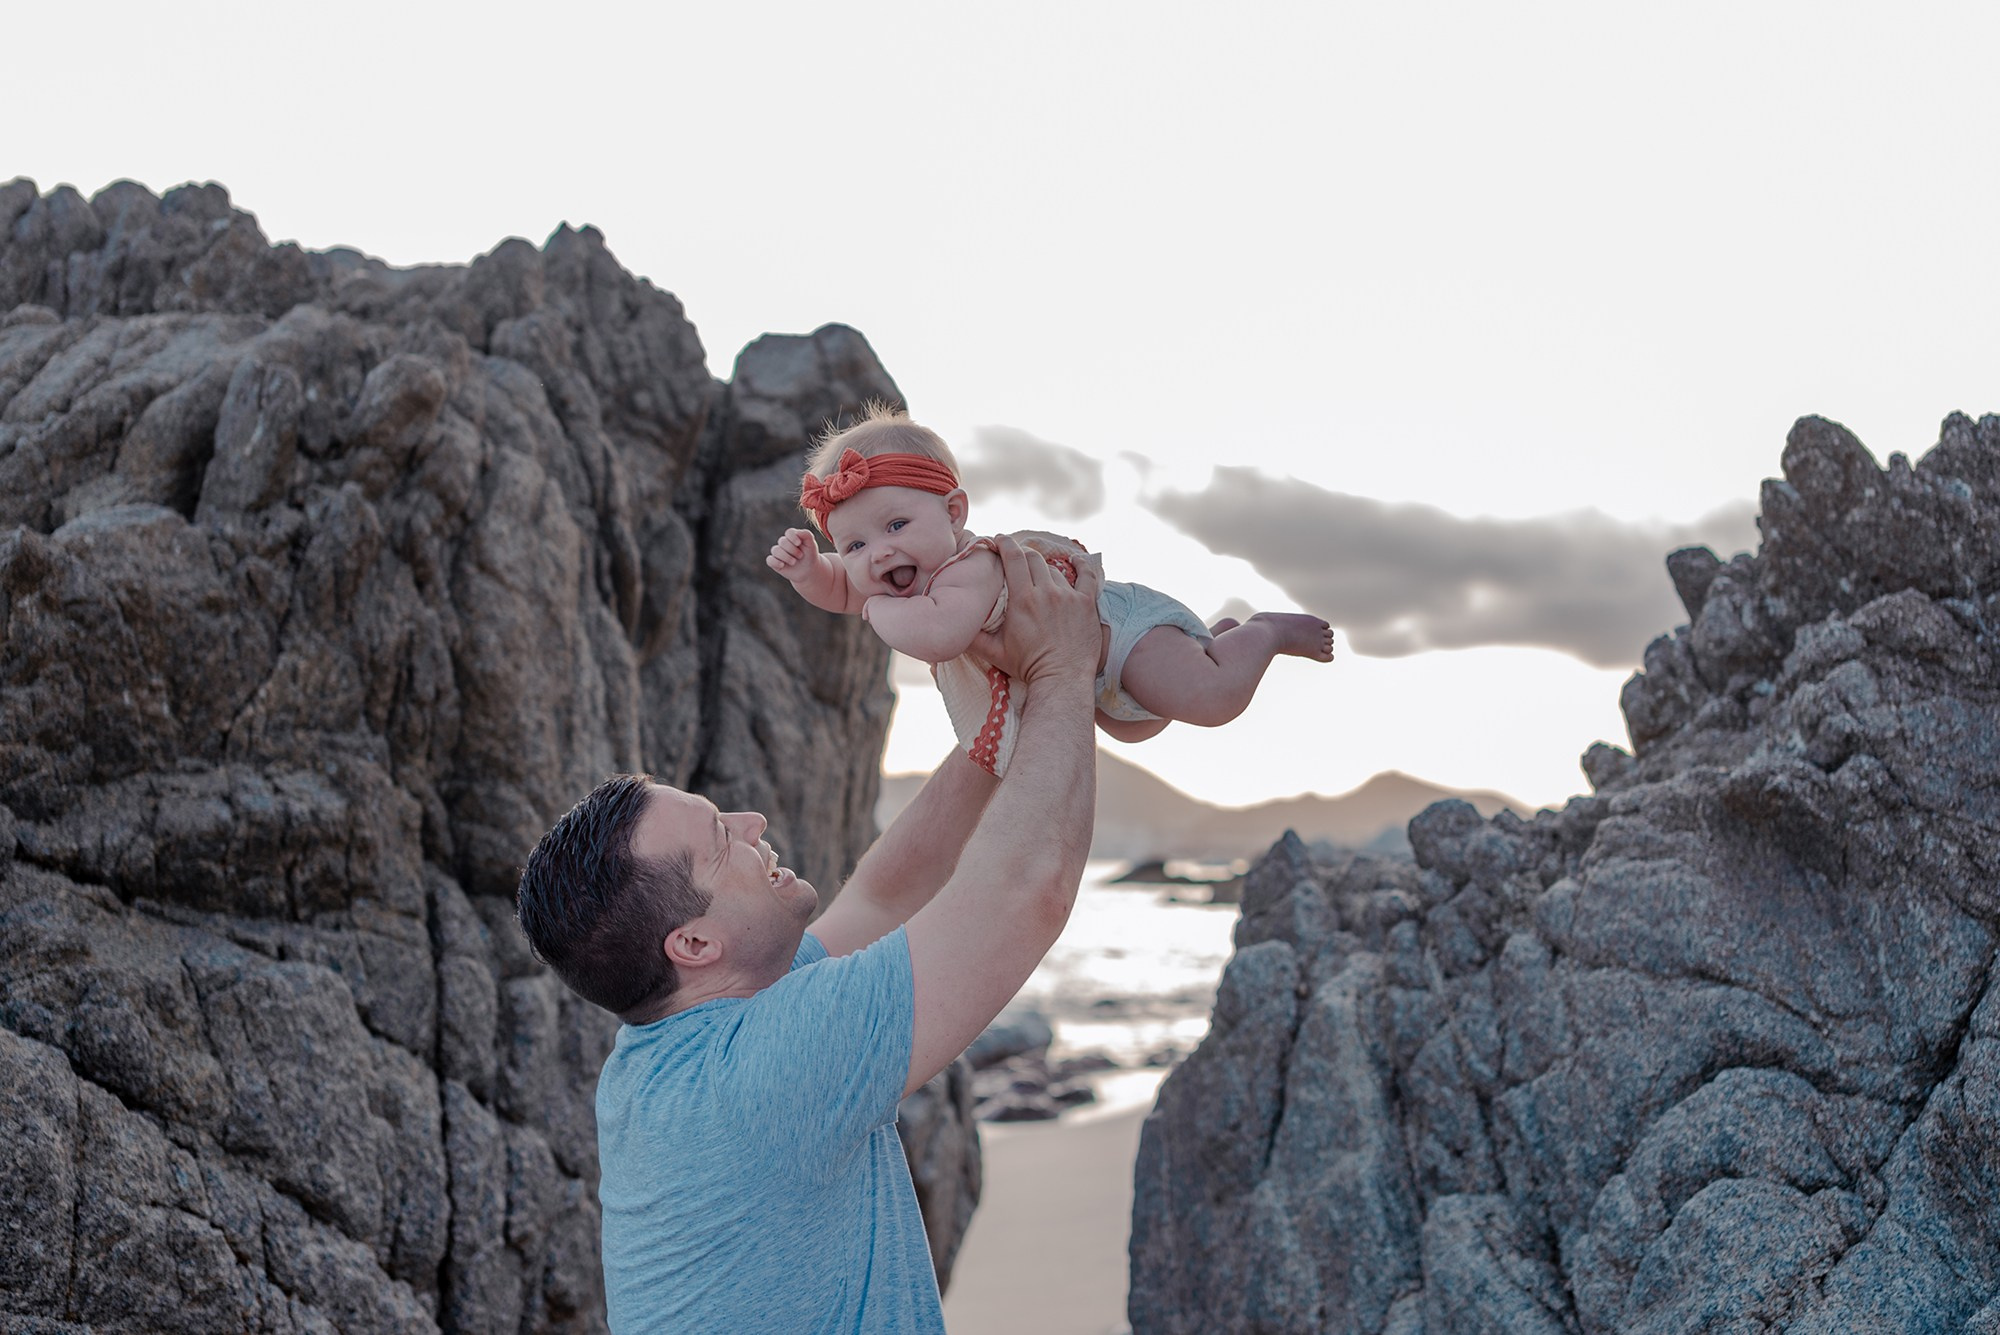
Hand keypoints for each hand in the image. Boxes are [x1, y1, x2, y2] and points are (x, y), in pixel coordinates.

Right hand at [766, 528, 818, 582]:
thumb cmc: (810, 556)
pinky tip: (782, 565)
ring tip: (794, 562)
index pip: (789, 532)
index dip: (793, 537)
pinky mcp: (774, 562)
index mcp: (793, 537)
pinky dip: (775, 562)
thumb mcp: (812, 545)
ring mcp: (778, 553)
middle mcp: (784, 543)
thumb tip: (797, 532)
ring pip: (775, 550)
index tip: (799, 543)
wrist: (809, 570)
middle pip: (782, 541)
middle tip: (800, 556)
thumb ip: (807, 535)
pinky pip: (769, 560)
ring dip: (785, 556)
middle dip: (792, 549)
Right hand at [972, 538, 1101, 684]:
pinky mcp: (1087, 604)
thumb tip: (956, 625)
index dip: (1005, 544)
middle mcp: (1047, 593)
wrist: (1062, 680)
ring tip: (1039, 575)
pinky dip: (1082, 565)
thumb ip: (973, 637)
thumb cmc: (1028, 667)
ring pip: (1055, 570)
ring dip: (1045, 569)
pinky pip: (1088, 575)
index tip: (999, 539)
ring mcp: (1069, 597)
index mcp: (1023, 600)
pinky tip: (1076, 561)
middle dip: (1023, 554)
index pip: (1014, 558)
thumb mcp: (994, 652)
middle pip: (1033, 559)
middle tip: (1017, 558)